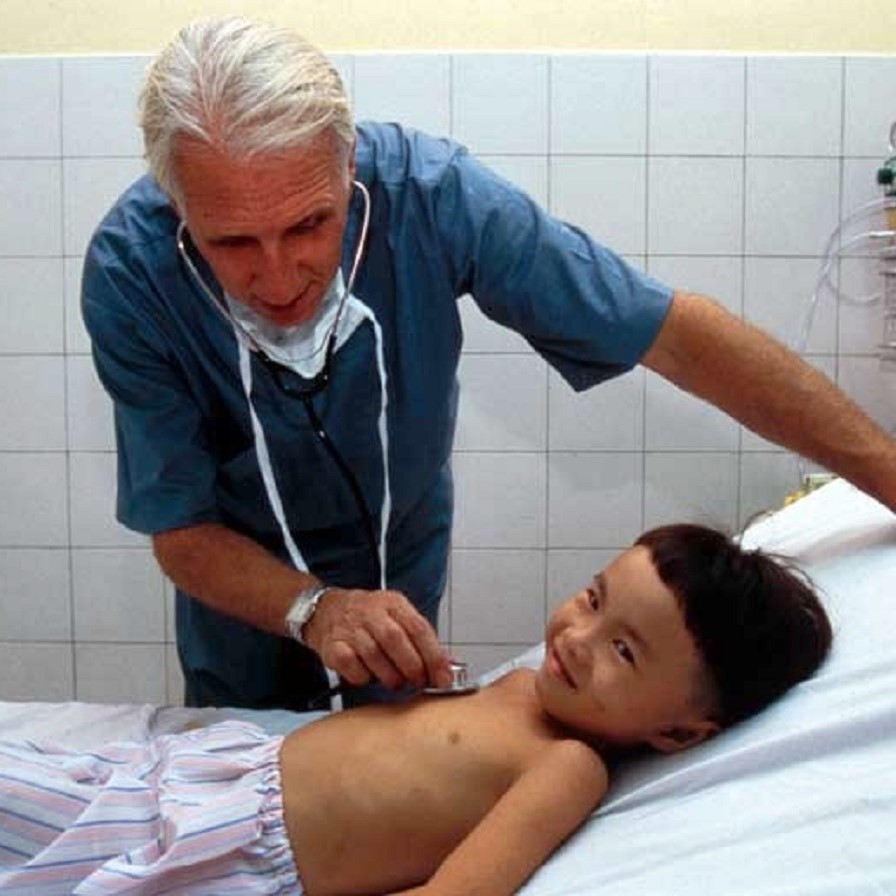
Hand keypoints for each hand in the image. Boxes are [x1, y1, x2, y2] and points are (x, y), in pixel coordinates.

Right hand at [302, 587, 451, 690]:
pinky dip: (364, 677)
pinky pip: (352, 667)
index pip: (418, 628)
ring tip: (397, 681)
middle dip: (413, 668)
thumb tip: (449, 666)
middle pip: (396, 640)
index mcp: (393, 603)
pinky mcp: (332, 645)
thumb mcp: (397, 617)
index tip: (443, 678)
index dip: (434, 656)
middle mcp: (371, 612)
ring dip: (391, 676)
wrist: (324, 610)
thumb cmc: (367, 617)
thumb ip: (422, 641)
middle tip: (419, 682)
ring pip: (375, 655)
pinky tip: (369, 675)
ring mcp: (349, 628)